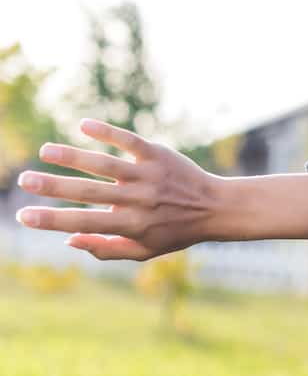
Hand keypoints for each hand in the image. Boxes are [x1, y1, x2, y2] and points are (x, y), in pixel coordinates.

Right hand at [15, 119, 221, 260]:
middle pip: (90, 193)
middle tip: (24, 180)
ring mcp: (149, 176)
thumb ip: (106, 249)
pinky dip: (108, 133)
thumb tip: (68, 239)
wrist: (216, 208)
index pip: (86, 223)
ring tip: (45, 152)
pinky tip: (83, 125)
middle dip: (54, 187)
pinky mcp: (159, 155)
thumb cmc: (175, 231)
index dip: (53, 220)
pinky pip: (130, 141)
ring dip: (73, 157)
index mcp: (132, 226)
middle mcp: (139, 201)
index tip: (24, 216)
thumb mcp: (144, 251)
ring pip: (105, 165)